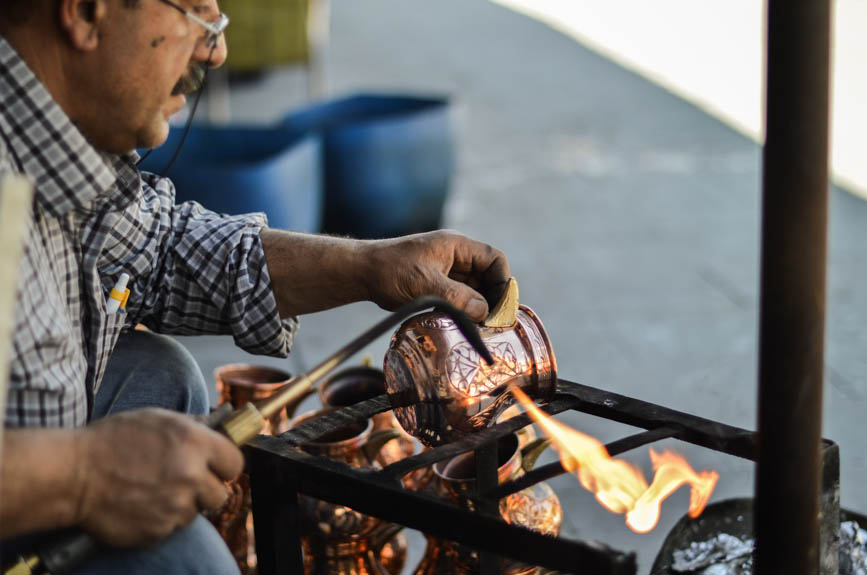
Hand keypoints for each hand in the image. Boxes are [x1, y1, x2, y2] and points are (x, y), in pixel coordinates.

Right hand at [74, 408, 242, 546]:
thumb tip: (223, 424)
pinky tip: (141, 504)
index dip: (225, 465)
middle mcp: (191, 476)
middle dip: (205, 490)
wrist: (72, 474)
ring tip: (155, 491)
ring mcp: (175, 506)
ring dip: (182, 505)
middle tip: (184, 482)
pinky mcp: (158, 531)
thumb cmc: (112, 440)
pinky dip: (160, 519)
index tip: (216, 467)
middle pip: (220, 494)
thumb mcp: (157, 419)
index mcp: (195, 443)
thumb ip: (194, 425)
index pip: (235, 463)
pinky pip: (171, 528)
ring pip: (196, 512)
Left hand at [364, 230, 509, 321]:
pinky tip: (462, 323)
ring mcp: (446, 270)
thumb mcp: (426, 285)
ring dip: (478, 306)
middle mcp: (455, 256)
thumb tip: (485, 312)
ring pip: (475, 288)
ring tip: (477, 326)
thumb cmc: (391, 271)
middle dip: (491, 298)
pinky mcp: (437, 284)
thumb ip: (458, 297)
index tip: (499, 306)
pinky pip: (460, 296)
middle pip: (487, 275)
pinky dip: (464, 309)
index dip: (502, 281)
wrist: (362, 272)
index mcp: (457, 246)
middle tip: (490, 323)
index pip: (494, 259)